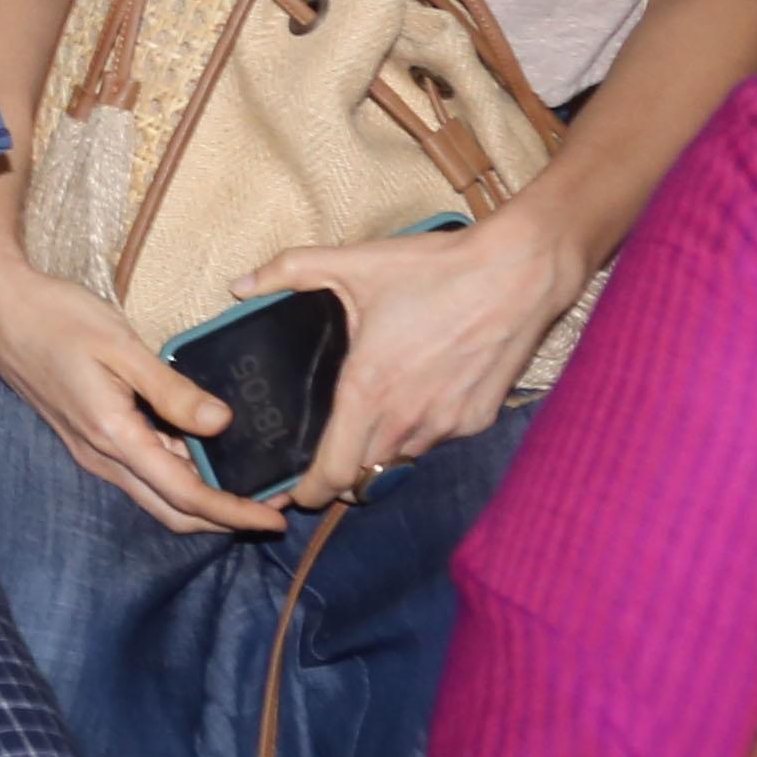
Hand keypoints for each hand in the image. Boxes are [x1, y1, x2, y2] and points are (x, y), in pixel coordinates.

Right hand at [0, 229, 283, 538]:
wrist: (0, 312)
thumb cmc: (58, 319)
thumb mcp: (120, 347)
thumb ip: (171, 390)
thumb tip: (222, 422)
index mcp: (113, 437)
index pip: (185, 494)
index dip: (233, 512)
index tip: (274, 518)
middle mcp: (102, 457)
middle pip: (171, 511)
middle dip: (224, 518)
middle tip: (272, 508)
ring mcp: (93, 452)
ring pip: (156, 496)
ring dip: (202, 501)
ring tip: (248, 483)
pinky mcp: (90, 438)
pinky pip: (142, 474)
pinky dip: (179, 478)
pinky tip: (204, 454)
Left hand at [237, 203, 588, 506]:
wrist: (518, 272)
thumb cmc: (435, 269)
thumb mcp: (354, 262)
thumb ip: (288, 271)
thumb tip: (239, 286)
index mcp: (368, 392)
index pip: (333, 474)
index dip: (309, 492)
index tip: (294, 493)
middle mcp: (407, 420)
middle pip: (363, 477)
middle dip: (339, 475)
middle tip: (323, 457)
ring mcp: (446, 425)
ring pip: (400, 458)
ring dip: (380, 451)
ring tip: (370, 418)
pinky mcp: (477, 419)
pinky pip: (437, 439)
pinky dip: (420, 429)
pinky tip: (418, 393)